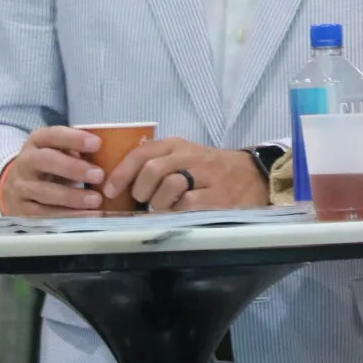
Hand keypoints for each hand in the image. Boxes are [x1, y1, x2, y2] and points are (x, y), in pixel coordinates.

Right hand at [0, 127, 103, 217]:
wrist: (17, 188)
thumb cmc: (50, 165)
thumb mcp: (59, 151)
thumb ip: (77, 150)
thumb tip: (105, 155)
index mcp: (37, 141)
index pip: (53, 135)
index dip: (75, 138)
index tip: (98, 144)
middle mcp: (25, 161)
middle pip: (46, 160)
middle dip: (73, 168)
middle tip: (99, 175)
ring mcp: (20, 187)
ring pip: (44, 191)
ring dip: (72, 197)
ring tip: (96, 200)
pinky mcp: (21, 210)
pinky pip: (43, 214)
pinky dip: (66, 216)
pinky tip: (85, 216)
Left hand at [102, 138, 268, 212]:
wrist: (253, 176)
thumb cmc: (211, 170)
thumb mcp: (185, 158)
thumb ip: (157, 164)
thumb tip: (119, 186)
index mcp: (178, 145)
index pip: (143, 152)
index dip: (121, 172)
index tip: (108, 190)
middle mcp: (191, 157)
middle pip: (153, 170)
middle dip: (140, 191)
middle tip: (142, 202)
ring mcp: (206, 177)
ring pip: (169, 187)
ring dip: (157, 205)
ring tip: (161, 210)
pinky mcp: (218, 197)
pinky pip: (187, 205)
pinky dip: (175, 214)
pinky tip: (177, 216)